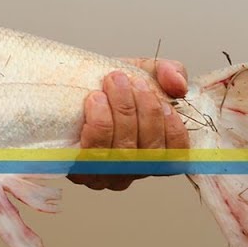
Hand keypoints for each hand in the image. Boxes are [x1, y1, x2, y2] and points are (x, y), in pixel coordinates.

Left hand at [68, 58, 190, 190]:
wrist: (69, 83)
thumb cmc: (108, 86)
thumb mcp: (144, 71)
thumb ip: (169, 72)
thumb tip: (178, 84)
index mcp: (154, 152)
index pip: (176, 155)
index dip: (174, 131)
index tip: (164, 102)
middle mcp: (133, 169)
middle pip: (149, 153)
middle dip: (143, 112)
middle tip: (128, 81)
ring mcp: (106, 175)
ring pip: (123, 153)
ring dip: (122, 113)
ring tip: (112, 83)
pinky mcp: (79, 172)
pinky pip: (93, 157)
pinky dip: (99, 126)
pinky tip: (96, 101)